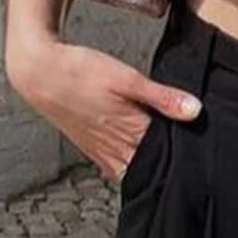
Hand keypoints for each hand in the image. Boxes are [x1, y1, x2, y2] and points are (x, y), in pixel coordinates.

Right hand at [6, 37, 202, 182]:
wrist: (40, 72)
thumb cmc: (82, 72)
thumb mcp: (128, 79)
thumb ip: (163, 97)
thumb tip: (195, 111)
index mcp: (129, 132)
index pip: (164, 153)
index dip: (182, 149)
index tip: (196, 144)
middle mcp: (114, 147)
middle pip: (147, 163)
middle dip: (165, 158)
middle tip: (184, 149)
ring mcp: (99, 149)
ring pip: (129, 165)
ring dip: (145, 158)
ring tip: (162, 149)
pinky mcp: (87, 144)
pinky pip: (112, 163)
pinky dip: (126, 158)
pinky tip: (133, 149)